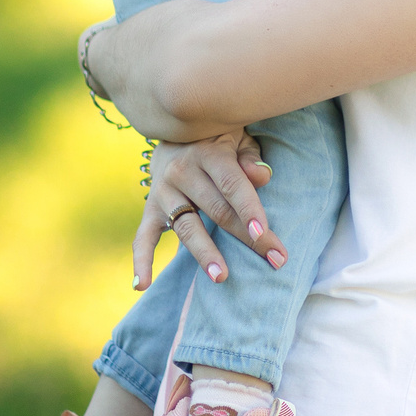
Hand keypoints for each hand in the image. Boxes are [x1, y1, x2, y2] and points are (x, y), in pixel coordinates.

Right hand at [132, 131, 289, 288]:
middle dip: (246, 238)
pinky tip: (141, 285)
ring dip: (205, 253)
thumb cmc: (218, 141)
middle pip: (217, 210)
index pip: (231, 184)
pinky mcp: (150, 209)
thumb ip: (250, 158)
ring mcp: (163, 191)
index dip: (248, 208)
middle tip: (274, 261)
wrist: (172, 130)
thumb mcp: (238, 139)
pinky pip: (143, 237)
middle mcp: (182, 171)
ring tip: (221, 277)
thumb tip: (262, 176)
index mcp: (208, 153)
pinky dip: (141, 260)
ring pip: (187, 227)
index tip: (263, 233)